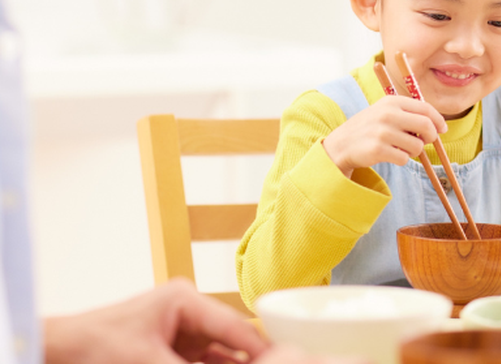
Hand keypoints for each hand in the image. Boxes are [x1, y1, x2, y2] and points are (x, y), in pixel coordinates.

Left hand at [44, 279, 366, 363]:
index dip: (262, 349)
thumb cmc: (92, 345)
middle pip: (231, 344)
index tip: (288, 360)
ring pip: (220, 359)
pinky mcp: (170, 354)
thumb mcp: (149, 362)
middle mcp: (187, 313)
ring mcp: (179, 335)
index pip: (234, 326)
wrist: (55, 352)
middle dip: (249, 361)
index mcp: (185, 299)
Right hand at [322, 95, 447, 178]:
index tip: (442, 129)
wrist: (341, 145)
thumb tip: (437, 125)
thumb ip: (409, 113)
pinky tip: (389, 155)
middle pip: (426, 126)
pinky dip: (401, 160)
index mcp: (392, 101)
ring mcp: (382, 132)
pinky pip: (404, 159)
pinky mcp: (378, 149)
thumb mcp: (385, 111)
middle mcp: (388, 114)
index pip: (426, 108)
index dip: (438, 120)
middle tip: (425, 142)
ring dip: (413, 151)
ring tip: (399, 148)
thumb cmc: (369, 128)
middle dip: (431, 137)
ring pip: (417, 146)